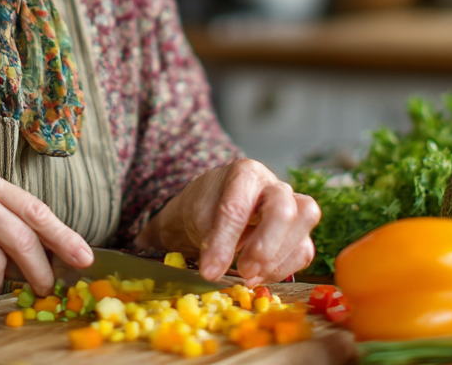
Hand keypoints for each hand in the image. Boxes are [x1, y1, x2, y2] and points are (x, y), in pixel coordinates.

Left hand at [136, 159, 319, 285]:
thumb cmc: (202, 208)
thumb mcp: (186, 214)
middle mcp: (271, 184)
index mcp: (242, 173)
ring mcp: (292, 205)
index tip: (209, 271)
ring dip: (279, 256)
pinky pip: (305, 249)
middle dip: (264, 245)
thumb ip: (180, 229)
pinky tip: (260, 277)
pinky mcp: (300, 231)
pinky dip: (285, 268)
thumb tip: (146, 242)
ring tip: (250, 276)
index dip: (223, 241)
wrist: (215, 209)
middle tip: (242, 272)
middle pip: (284, 207)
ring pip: (304, 220)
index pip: (236, 205)